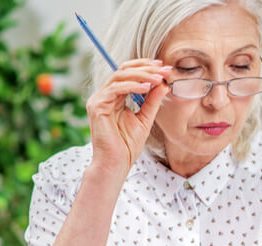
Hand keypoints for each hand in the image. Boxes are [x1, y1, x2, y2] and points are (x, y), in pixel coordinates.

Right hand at [85, 58, 170, 175]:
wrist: (117, 162)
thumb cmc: (128, 145)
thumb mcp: (145, 118)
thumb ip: (152, 101)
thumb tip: (163, 83)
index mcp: (115, 97)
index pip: (129, 74)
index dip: (146, 68)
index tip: (165, 68)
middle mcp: (105, 95)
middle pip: (123, 70)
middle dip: (146, 68)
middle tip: (164, 69)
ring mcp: (99, 99)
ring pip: (119, 75)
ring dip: (141, 75)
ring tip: (158, 78)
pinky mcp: (96, 106)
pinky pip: (115, 88)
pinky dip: (132, 85)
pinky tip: (146, 87)